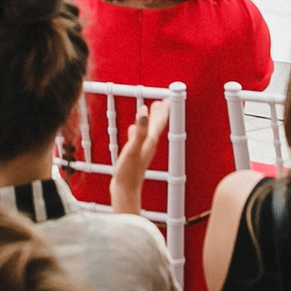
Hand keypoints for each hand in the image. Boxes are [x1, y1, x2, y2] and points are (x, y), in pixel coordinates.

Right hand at [110, 99, 169, 214]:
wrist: (124, 191)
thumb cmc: (128, 172)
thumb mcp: (133, 148)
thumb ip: (139, 131)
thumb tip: (144, 112)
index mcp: (149, 142)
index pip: (158, 122)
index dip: (162, 111)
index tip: (166, 99)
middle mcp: (148, 146)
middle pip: (155, 126)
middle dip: (158, 114)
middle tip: (160, 102)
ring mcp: (141, 151)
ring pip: (147, 132)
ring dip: (148, 121)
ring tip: (147, 112)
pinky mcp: (134, 157)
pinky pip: (138, 139)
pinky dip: (137, 132)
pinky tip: (132, 131)